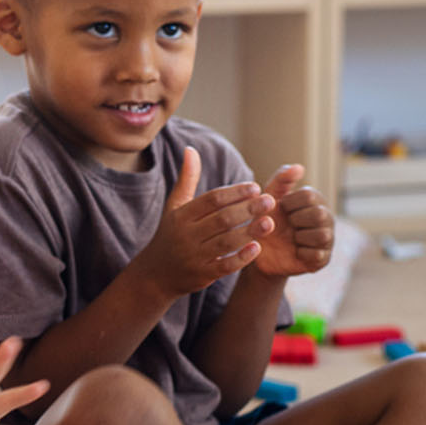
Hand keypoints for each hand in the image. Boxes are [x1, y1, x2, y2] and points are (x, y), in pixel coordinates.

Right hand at [131, 147, 276, 299]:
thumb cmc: (171, 234)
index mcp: (181, 216)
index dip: (235, 192)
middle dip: (247, 209)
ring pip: (226, 242)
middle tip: (269, 201)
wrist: (156, 274)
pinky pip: (225, 266)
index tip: (255, 187)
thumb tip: (190, 149)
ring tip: (269, 222)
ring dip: (249, 232)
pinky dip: (241, 258)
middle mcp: (186, 235)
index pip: (212, 200)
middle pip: (222, 219)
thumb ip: (187, 179)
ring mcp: (194, 256)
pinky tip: (257, 247)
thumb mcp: (174, 207)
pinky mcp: (202, 275)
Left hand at [249, 164, 334, 276]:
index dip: (290, 204)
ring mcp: (327, 238)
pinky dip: (301, 253)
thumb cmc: (265, 220)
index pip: (310, 196)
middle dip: (297, 220)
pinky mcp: (323, 258)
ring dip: (300, 237)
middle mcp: (326, 216)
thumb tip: (299, 167)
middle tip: (287, 225)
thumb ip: (281, 180)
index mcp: (315, 199)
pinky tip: (294, 251)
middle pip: (319, 214)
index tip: (281, 209)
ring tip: (291, 238)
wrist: (258, 252)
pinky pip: (317, 255)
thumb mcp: (268, 198)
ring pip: (322, 235)